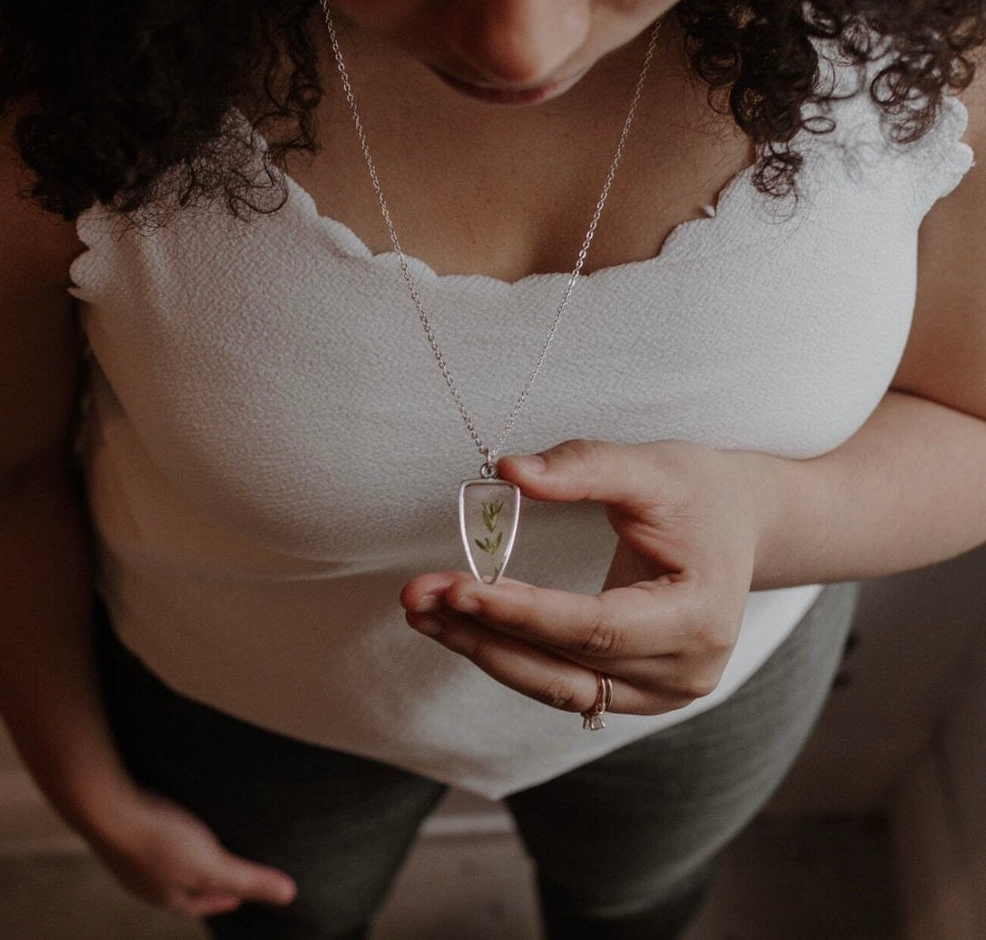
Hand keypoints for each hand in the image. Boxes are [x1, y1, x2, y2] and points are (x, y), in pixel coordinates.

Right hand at [82, 785, 296, 917]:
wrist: (105, 807)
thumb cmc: (157, 840)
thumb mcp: (212, 865)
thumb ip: (249, 879)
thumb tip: (290, 895)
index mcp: (166, 897)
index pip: (202, 903)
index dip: (225, 898)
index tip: (240, 895)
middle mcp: (145, 881)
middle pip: (182, 884)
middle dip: (204, 880)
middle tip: (223, 868)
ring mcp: (129, 855)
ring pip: (165, 861)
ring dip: (185, 855)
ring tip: (203, 840)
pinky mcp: (124, 827)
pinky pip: (152, 834)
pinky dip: (168, 831)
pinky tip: (175, 814)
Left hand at [401, 439, 770, 717]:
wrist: (742, 524)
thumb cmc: (702, 492)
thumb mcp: (652, 466)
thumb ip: (583, 467)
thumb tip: (505, 471)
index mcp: (698, 616)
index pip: (594, 628)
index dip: (520, 612)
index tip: (455, 587)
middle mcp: (685, 671)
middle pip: (566, 666)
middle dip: (483, 633)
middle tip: (416, 597)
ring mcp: (663, 691)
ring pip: (557, 687)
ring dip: (485, 651)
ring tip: (424, 611)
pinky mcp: (639, 691)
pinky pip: (564, 685)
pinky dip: (511, 657)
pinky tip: (464, 626)